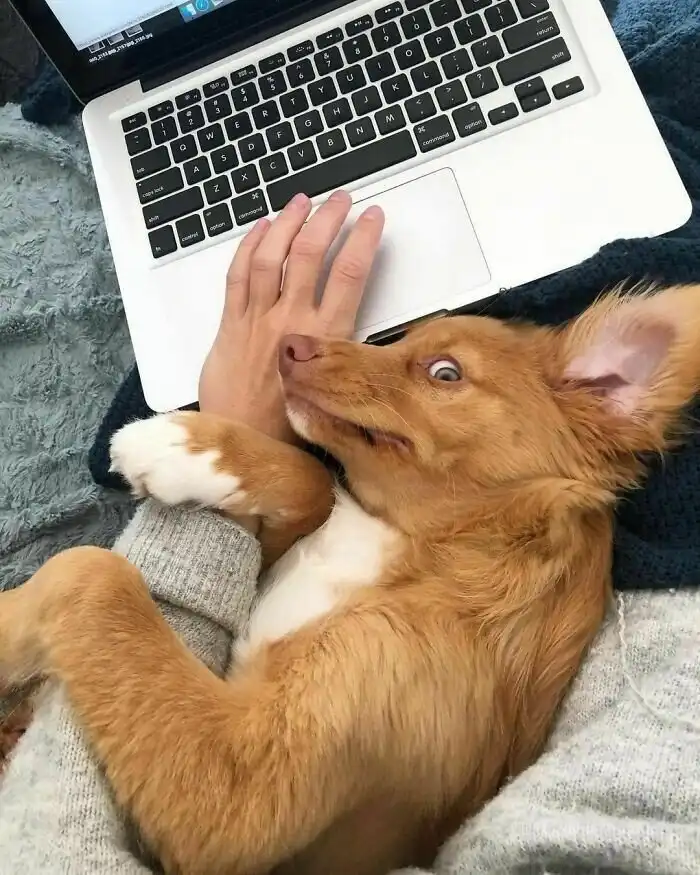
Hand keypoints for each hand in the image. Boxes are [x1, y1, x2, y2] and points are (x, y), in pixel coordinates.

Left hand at [199, 190, 384, 443]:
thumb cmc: (294, 427)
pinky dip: (249, 247)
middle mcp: (292, 322)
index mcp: (326, 339)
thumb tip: (354, 324)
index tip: (374, 217)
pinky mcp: (230, 326)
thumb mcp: (337, 390)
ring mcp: (257, 320)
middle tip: (341, 199)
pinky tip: (261, 229)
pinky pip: (237, 275)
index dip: (363, 238)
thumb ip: (345, 353)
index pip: (350, 273)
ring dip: (288, 222)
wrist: (247, 446)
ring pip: (272, 256)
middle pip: (311, 253)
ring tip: (302, 201)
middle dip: (328, 218)